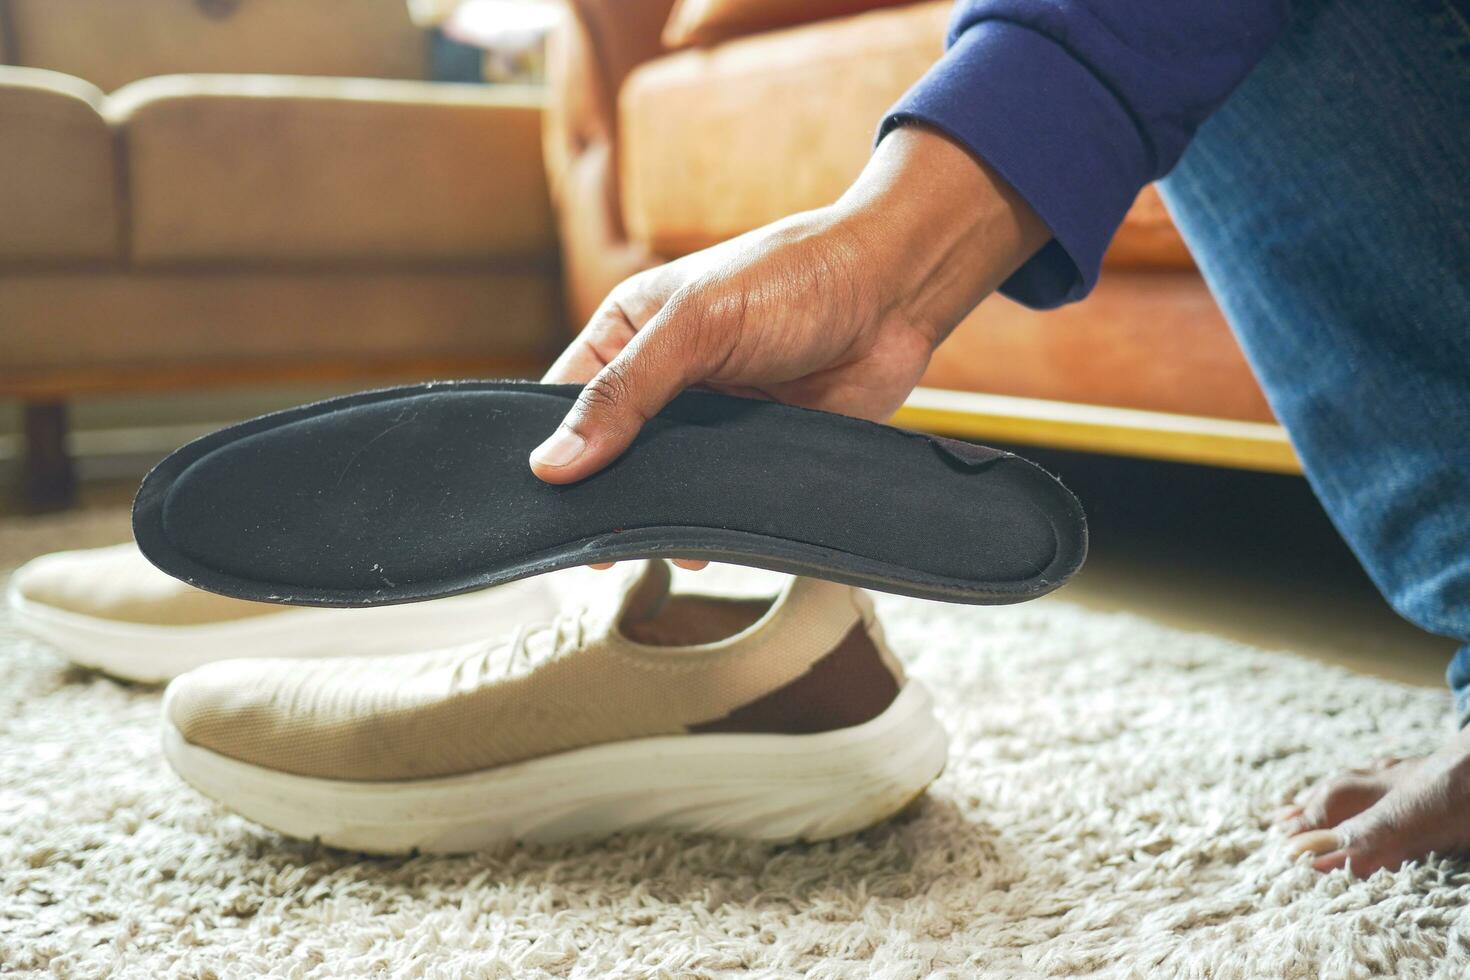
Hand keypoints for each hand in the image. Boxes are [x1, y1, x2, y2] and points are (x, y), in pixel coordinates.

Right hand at [532, 125, 1048, 569]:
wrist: (896, 293)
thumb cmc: (794, 278)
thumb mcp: (695, 326)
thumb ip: (625, 393)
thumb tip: (552, 464)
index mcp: (629, 333)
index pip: (564, 402)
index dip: (550, 452)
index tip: (542, 506)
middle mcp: (664, 381)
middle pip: (611, 454)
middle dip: (605, 498)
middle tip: (597, 550)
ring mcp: (711, 420)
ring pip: (665, 485)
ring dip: (659, 519)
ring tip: (652, 553)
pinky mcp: (757, 452)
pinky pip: (720, 500)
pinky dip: (710, 526)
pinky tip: (705, 550)